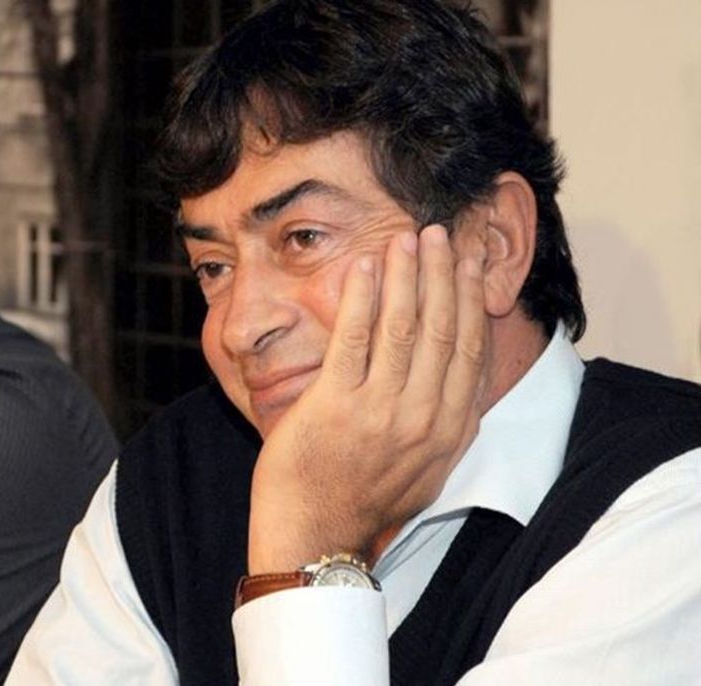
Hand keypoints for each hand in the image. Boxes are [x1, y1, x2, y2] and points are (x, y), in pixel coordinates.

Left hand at [247, 224, 486, 572]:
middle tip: (439, 234)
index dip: (470, 300)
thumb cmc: (368, 500)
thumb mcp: (428, 469)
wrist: (317, 535)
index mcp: (449, 430)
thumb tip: (466, 375)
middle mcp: (422, 418)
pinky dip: (360, 298)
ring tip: (408, 238)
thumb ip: (450, 423)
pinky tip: (364, 266)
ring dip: (407, 276)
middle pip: (441, 329)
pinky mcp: (334, 406)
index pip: (469, 350)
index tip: (468, 264)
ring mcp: (378, 411)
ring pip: (403, 327)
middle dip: (442, 274)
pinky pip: (353, 339)